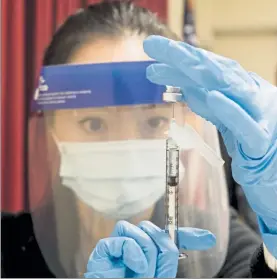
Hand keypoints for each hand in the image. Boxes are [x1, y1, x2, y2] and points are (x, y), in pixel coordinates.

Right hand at [84, 221, 214, 277]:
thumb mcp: (159, 277)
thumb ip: (171, 258)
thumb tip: (207, 237)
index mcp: (146, 256)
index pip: (167, 239)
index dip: (187, 236)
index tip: (208, 239)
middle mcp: (132, 248)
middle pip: (150, 228)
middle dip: (161, 247)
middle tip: (155, 272)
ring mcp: (116, 248)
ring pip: (139, 230)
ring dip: (147, 256)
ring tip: (140, 275)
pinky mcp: (102, 252)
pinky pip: (124, 239)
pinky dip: (133, 253)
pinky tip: (133, 268)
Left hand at [143, 35, 276, 256]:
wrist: (273, 168)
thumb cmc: (248, 140)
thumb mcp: (222, 115)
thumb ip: (206, 101)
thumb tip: (183, 84)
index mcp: (238, 89)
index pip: (206, 69)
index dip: (181, 58)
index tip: (153, 51)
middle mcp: (250, 94)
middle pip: (214, 71)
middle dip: (183, 58)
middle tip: (153, 46)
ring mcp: (259, 114)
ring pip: (230, 88)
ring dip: (203, 73)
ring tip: (178, 59)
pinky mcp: (260, 140)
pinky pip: (245, 124)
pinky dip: (230, 109)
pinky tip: (212, 97)